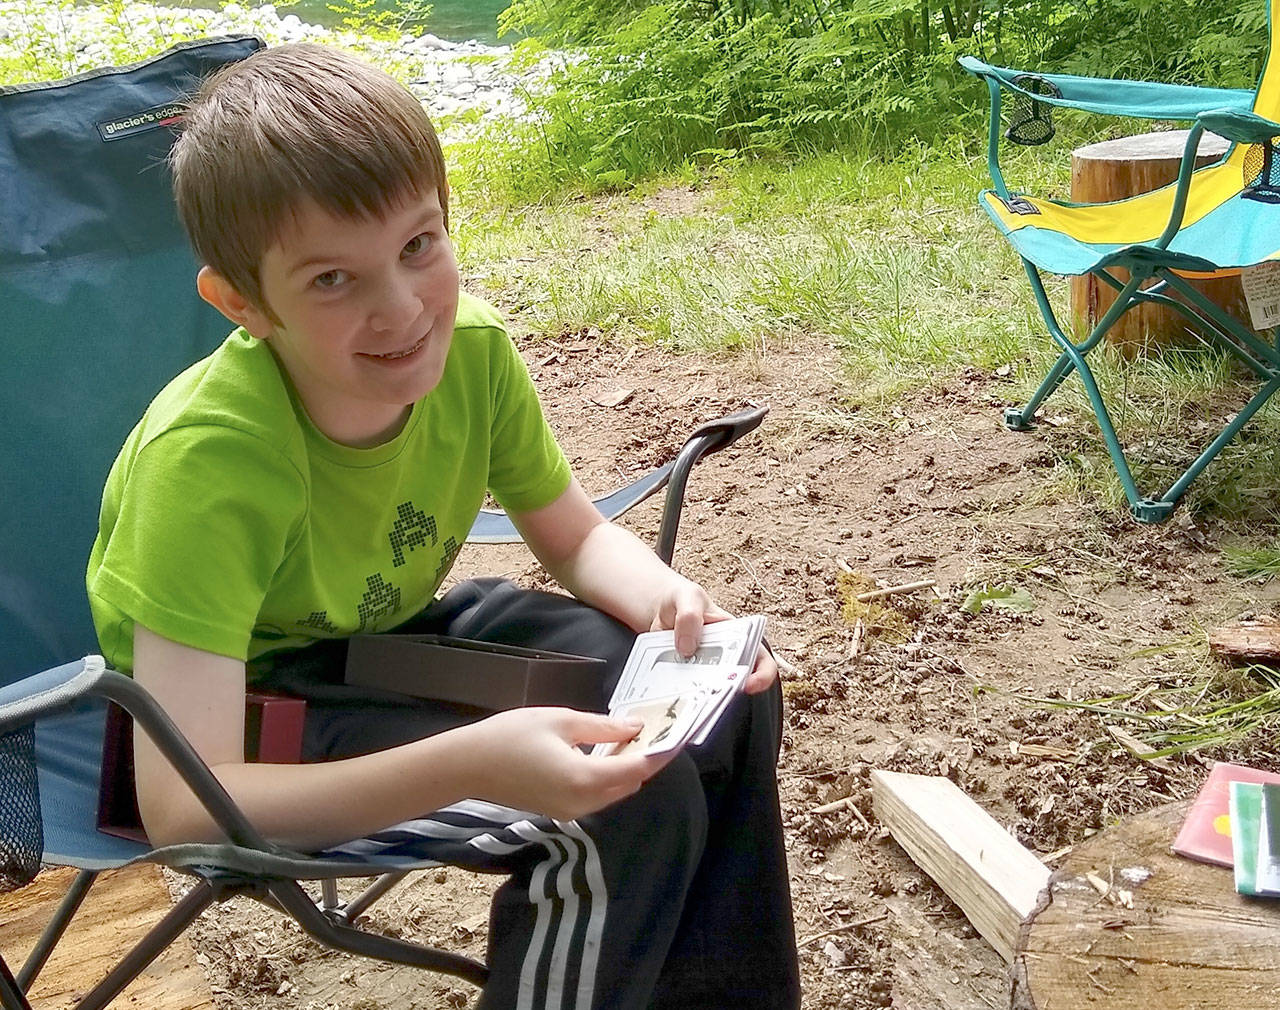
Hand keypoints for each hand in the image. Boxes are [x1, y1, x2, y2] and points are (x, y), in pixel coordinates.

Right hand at [464, 708, 669, 820]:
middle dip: (644, 760)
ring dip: (625, 769)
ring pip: (614, 792)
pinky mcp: (560, 811)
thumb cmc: (511, 736)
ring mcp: (571, 812)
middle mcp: (583, 803)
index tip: (676, 735)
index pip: (637, 770)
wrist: (468, 765)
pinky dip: (607, 777)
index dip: (659, 753)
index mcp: (585, 780)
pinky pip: (596, 796)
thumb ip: (603, 727)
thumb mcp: (561, 720)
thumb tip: (635, 727)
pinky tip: (605, 752)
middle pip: (629, 784)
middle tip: (653, 729)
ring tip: (632, 737)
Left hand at [649, 577, 777, 694]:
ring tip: (688, 697)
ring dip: (700, 697)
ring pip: (709, 691)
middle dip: (727, 692)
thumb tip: (688, 646)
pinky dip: (679, 695)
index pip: (760, 659)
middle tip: (712, 695)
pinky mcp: (683, 677)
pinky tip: (669, 693)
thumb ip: (690, 615)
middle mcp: (725, 656)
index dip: (762, 675)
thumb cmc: (683, 600)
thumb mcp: (688, 597)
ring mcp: (703, 669)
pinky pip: (685, 691)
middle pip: (735, 681)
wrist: (658, 609)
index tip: (749, 684)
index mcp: (737, 635)